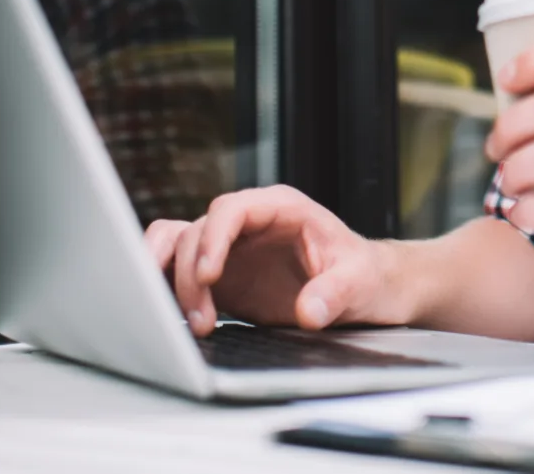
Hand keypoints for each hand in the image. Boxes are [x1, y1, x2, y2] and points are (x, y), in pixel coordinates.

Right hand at [144, 185, 404, 335]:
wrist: (366, 290)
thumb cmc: (365, 275)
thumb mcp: (360, 282)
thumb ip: (335, 293)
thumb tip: (309, 312)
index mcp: (281, 208)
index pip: (231, 209)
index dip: (213, 239)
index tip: (208, 276)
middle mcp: (249, 223)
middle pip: (196, 232)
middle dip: (190, 275)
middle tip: (202, 320)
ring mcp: (231, 248)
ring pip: (177, 246)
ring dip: (171, 281)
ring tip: (194, 324)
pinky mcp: (221, 276)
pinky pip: (177, 270)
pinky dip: (167, 288)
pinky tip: (175, 319)